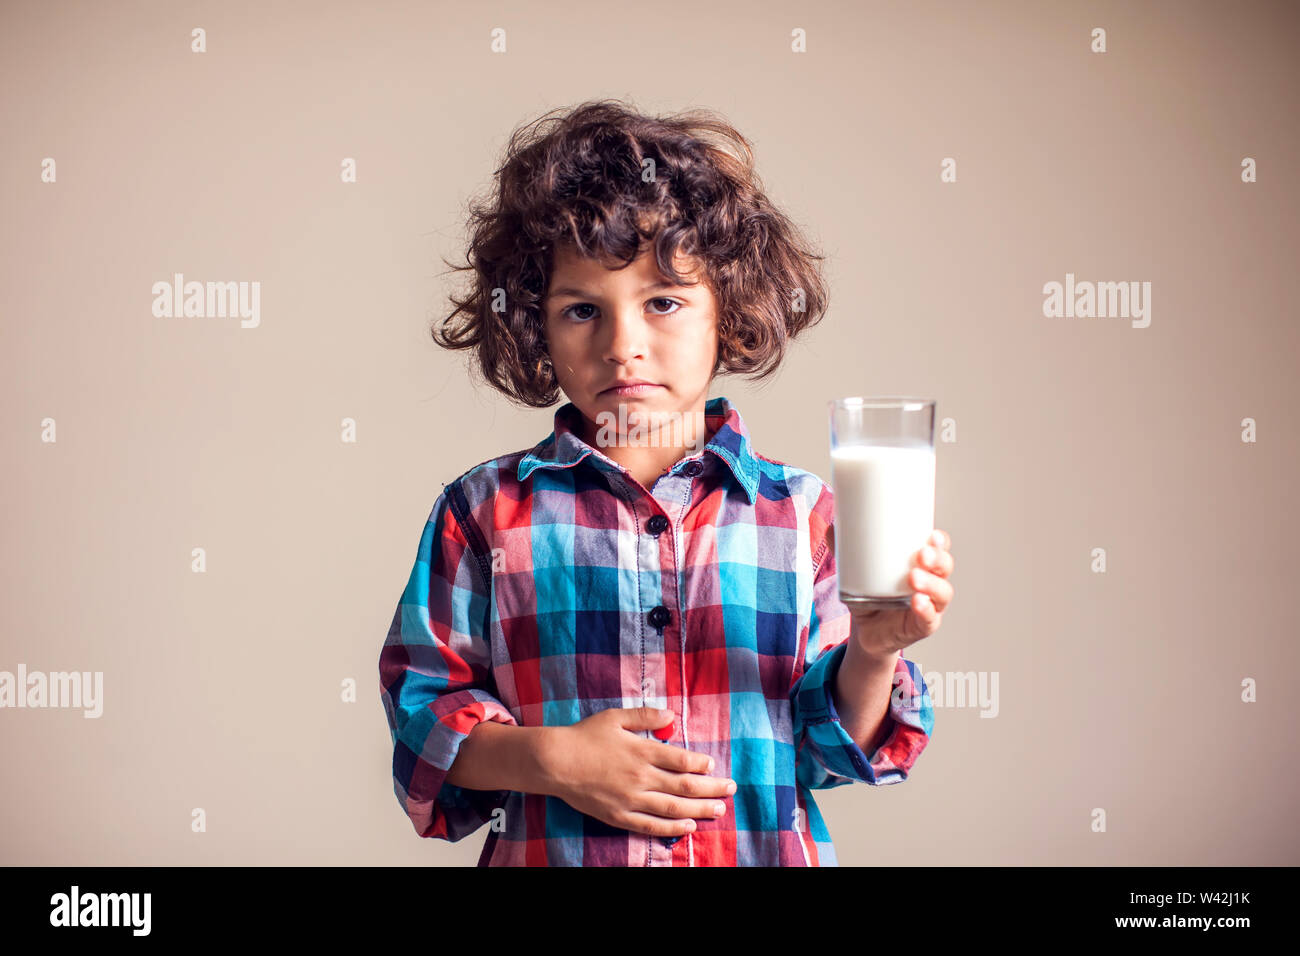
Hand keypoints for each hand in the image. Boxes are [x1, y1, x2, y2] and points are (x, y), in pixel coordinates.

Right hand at [537, 706, 735, 838]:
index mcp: (642, 751)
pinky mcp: (619, 816)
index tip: (713, 765)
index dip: (702, 764)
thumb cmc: (584, 736)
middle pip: (685, 785)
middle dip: (712, 788)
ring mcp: (631, 799)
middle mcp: (641, 777)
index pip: (682, 760)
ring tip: (719, 810)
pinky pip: (651, 825)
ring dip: (700, 809)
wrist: (555, 762)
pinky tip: (689, 826)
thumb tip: (672, 716)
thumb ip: (646, 716)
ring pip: (673, 807)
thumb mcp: (615, 717)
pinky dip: (673, 827)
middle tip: (731, 789)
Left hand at [843, 529, 953, 659]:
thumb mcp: (857, 572)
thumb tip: (832, 527)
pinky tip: (917, 602)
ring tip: (914, 577)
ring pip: (942, 592)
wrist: (867, 632)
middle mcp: (931, 583)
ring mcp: (930, 606)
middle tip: (921, 554)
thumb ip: (845, 551)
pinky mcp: (922, 626)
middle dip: (937, 558)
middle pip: (944, 567)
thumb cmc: (870, 595)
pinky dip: (926, 610)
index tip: (930, 534)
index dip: (939, 540)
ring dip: (932, 583)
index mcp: (920, 564)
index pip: (938, 548)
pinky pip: (930, 619)